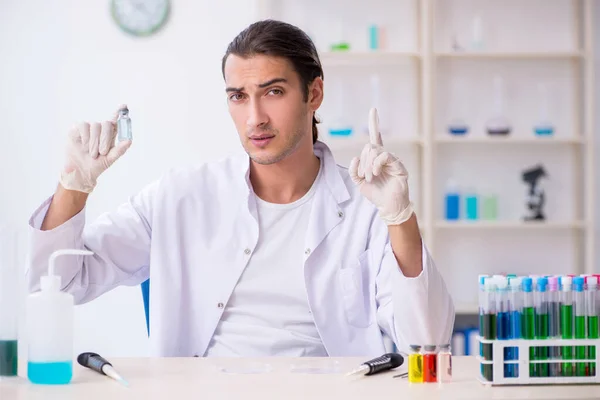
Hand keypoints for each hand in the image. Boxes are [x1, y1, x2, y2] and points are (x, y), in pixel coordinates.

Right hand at [60, 105, 131, 192]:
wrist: (81, 172)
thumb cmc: (97, 165)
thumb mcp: (111, 159)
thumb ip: (120, 149)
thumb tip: (129, 140)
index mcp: (109, 135)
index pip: (115, 120)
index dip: (119, 112)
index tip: (124, 105)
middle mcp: (99, 129)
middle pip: (106, 124)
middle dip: (105, 139)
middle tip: (102, 152)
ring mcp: (88, 129)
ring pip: (95, 126)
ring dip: (94, 142)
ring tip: (92, 153)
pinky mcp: (76, 129)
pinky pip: (83, 126)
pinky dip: (85, 138)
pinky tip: (83, 146)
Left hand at [349, 108, 412, 224]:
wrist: (388, 206)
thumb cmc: (376, 193)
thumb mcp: (360, 182)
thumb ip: (355, 170)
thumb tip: (355, 158)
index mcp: (376, 158)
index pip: (376, 137)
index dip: (375, 123)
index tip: (373, 110)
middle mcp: (385, 156)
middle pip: (369, 147)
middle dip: (363, 162)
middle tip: (365, 176)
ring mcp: (392, 160)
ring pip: (374, 151)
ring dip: (368, 165)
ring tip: (370, 177)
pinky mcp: (399, 166)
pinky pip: (384, 156)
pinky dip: (376, 164)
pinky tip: (375, 173)